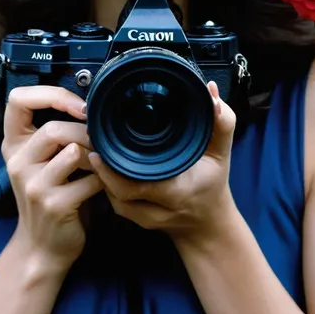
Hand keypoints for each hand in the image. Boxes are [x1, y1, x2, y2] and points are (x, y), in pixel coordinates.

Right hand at [1, 86, 102, 276]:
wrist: (42, 247)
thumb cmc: (52, 195)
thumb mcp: (43, 161)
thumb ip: (56, 135)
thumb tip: (95, 105)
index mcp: (14, 145)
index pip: (17, 100)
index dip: (51, 94)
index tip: (79, 105)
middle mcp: (17, 163)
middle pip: (53, 128)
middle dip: (86, 132)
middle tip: (103, 142)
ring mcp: (33, 185)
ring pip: (73, 152)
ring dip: (96, 156)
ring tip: (103, 163)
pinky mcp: (54, 205)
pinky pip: (90, 179)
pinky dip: (104, 180)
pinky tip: (104, 186)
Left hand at [88, 81, 237, 247]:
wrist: (208, 223)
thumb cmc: (212, 183)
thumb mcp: (222, 152)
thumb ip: (222, 123)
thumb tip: (211, 90)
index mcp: (176, 192)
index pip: (135, 184)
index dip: (112, 168)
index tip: (101, 144)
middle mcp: (158, 210)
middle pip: (117, 191)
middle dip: (101, 166)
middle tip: (92, 138)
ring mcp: (144, 218)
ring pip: (112, 198)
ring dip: (100, 175)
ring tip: (94, 148)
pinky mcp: (134, 219)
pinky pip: (114, 202)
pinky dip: (106, 184)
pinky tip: (102, 164)